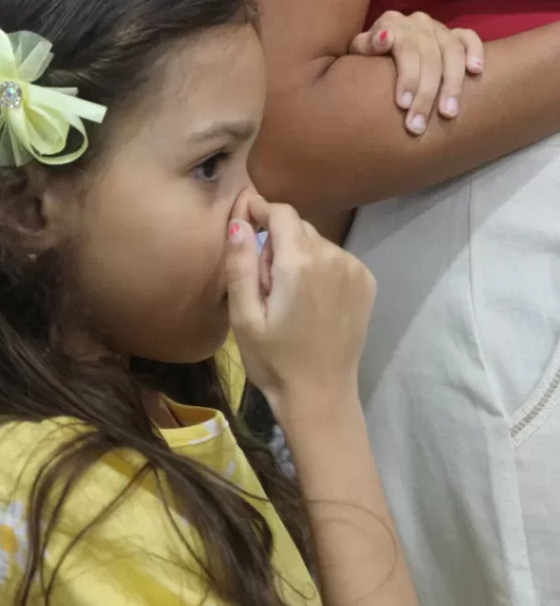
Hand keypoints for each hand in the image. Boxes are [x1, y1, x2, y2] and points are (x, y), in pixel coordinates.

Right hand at [225, 196, 375, 420]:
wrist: (320, 395)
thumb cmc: (274, 360)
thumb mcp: (244, 316)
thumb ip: (240, 264)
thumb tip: (238, 221)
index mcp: (299, 262)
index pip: (281, 212)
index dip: (261, 210)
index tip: (247, 219)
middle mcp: (333, 256)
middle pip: (299, 227)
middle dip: (278, 242)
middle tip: (266, 283)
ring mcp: (354, 269)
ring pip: (318, 242)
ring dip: (300, 255)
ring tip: (290, 297)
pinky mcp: (367, 282)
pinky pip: (336, 259)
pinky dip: (321, 268)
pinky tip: (313, 301)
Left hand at [349, 10, 483, 134]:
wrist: (379, 44)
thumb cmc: (368, 54)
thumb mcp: (359, 50)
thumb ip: (366, 45)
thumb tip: (384, 39)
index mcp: (393, 23)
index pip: (406, 50)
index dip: (407, 78)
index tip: (402, 105)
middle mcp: (418, 23)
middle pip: (430, 57)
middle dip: (426, 94)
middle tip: (419, 125)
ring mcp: (439, 28)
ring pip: (452, 52)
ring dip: (453, 84)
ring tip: (448, 113)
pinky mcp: (455, 34)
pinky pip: (470, 38)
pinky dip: (475, 52)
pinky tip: (476, 72)